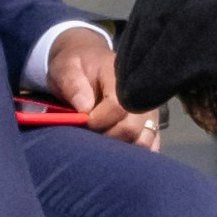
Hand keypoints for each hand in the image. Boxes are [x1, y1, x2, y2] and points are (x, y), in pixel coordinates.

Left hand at [36, 22, 158, 145]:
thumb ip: (72, 84)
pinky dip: (134, 154)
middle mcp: (141, 95)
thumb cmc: (75, 67)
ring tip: (102, 142)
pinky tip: (117, 152)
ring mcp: (149, 111)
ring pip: (143, 141)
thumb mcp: (65, 68)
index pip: (118, 107)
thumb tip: (85, 108)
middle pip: (132, 128)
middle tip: (90, 135)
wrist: (87, 62)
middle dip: (107, 137)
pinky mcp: (150, 125)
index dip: (98, 120)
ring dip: (120, 149)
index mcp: (120, 77)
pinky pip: (151, 146)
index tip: (83, 122)